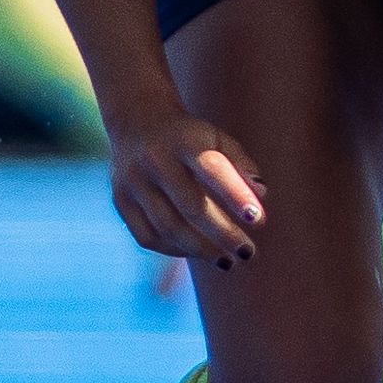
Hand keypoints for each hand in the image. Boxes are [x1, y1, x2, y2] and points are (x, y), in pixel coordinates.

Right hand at [107, 108, 266, 268]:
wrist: (137, 121)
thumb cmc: (189, 137)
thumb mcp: (217, 139)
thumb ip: (241, 164)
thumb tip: (262, 196)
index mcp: (184, 140)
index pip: (213, 170)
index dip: (236, 196)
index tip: (259, 221)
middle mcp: (154, 160)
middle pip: (191, 206)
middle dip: (222, 234)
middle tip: (248, 252)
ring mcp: (132, 182)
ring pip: (168, 227)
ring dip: (200, 249)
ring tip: (228, 260)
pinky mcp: (120, 200)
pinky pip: (147, 236)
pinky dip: (175, 249)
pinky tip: (197, 252)